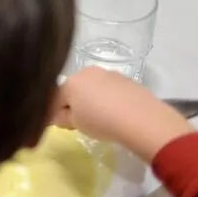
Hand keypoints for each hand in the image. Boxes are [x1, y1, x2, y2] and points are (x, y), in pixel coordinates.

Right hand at [52, 67, 193, 161]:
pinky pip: (112, 89)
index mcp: (70, 81)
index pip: (55, 97)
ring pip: (94, 87)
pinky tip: (118, 113)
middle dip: (76, 102)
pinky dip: (111, 98)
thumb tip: (57, 115)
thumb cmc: (101, 121)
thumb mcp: (76, 124)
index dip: (56, 112)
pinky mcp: (127, 79)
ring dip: (94, 99)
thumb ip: (62, 118)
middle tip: (83, 121)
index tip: (63, 124)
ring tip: (104, 118)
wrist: (141, 119)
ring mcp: (109, 73)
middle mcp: (87, 72)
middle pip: (75, 88)